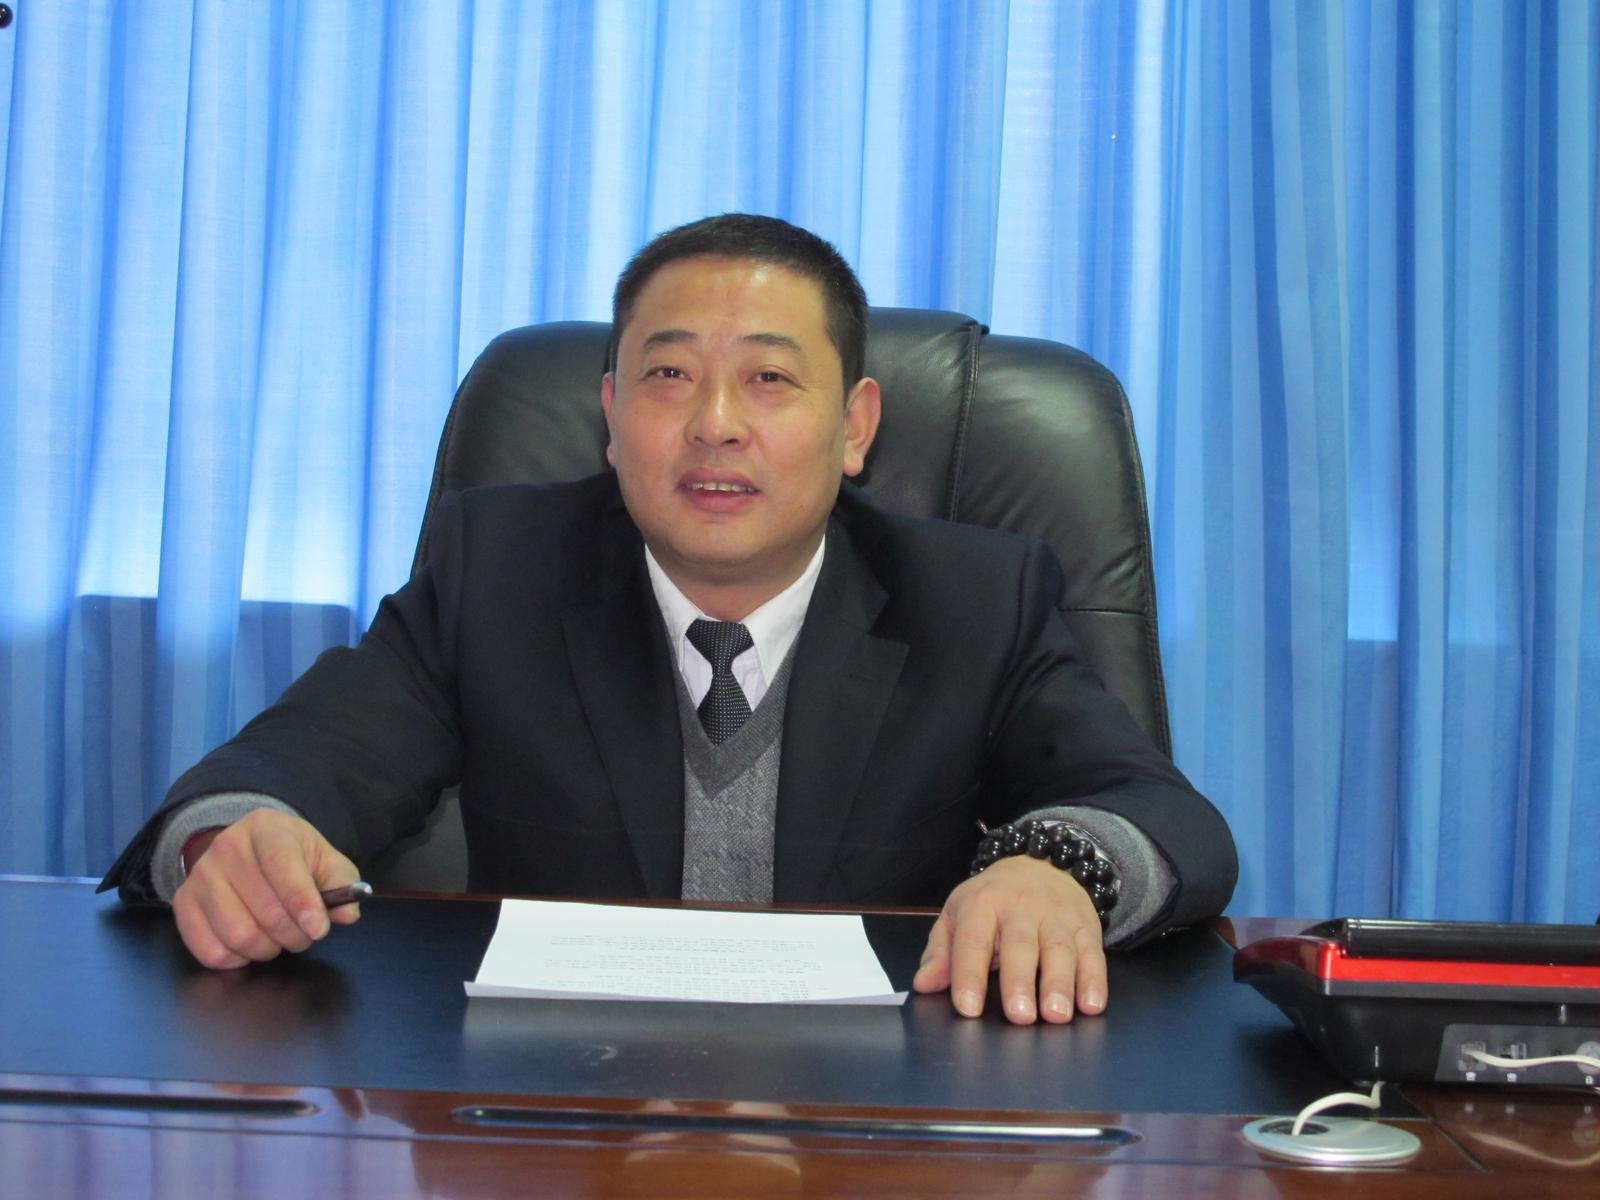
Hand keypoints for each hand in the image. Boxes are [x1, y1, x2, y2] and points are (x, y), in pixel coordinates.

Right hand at [171, 808, 360, 968]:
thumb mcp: (324, 859)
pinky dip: (237, 960)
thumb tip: (347, 913)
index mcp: (267, 828)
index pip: (282, 866)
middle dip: (294, 934)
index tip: (318, 929)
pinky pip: (210, 950)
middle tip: (305, 935)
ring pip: (237, 934)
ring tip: (279, 939)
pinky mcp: (184, 903)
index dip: (302, 902)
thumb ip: (342, 884)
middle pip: (264, 909)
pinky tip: (251, 945)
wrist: (251, 849)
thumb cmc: (294, 857)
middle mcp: (228, 846)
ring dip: (268, 949)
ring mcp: (200, 875)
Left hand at [912, 855, 1106, 1023]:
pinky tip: (1091, 1004)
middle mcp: (1021, 907)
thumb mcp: (958, 915)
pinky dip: (1094, 980)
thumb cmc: (992, 901)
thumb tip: (923, 984)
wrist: (1042, 866)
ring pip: (1059, 950)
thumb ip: (940, 952)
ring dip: (1060, 984)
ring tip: (1056, 1015)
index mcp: (982, 904)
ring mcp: (1057, 916)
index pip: (973, 941)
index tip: (967, 1007)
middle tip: (1019, 1017)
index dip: (968, 974)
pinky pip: (1093, 954)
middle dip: (1019, 981)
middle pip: (1020, 945)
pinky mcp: (1086, 927)